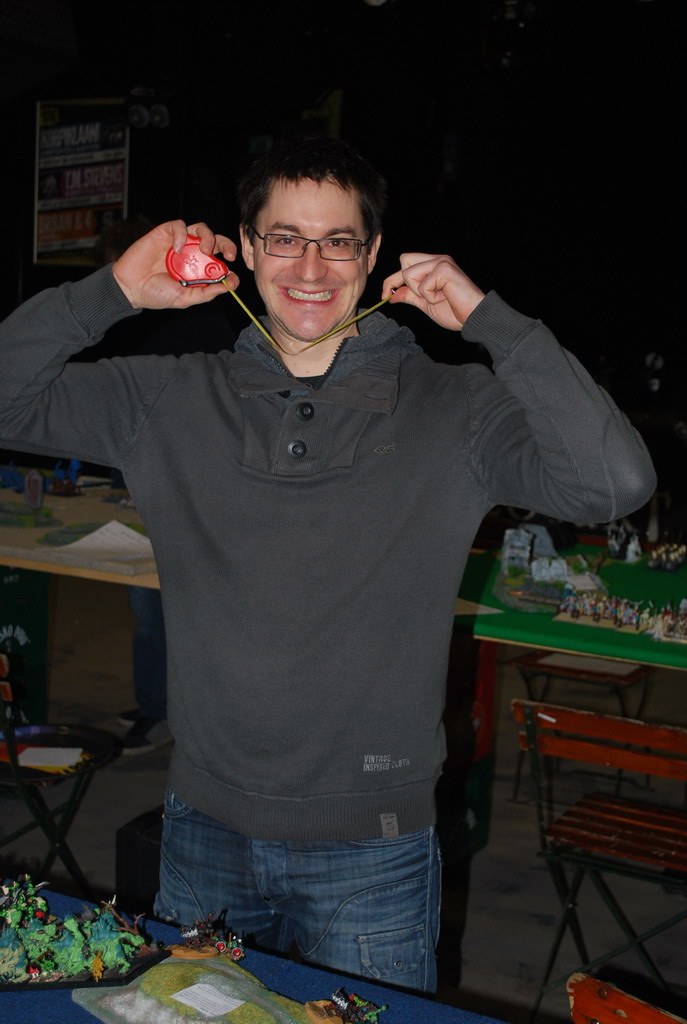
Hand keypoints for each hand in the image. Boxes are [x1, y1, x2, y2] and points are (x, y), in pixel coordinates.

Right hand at [112, 220, 238, 308]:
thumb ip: (206, 293)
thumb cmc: (156, 294)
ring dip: (208, 237)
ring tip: (205, 251)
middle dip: (226, 244)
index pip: (220, 261)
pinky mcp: (165, 233)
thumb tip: (227, 286)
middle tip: (229, 255)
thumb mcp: (185, 299)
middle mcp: (192, 254)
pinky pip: (179, 225)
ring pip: (201, 229)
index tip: (232, 279)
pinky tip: (176, 249)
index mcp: (199, 269)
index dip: (229, 267)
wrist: (131, 288)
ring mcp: (180, 243)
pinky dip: (181, 234)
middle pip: (215, 241)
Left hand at [382, 253, 484, 330]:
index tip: (384, 295)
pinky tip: (445, 297)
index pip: (405, 265)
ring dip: (420, 291)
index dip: (391, 280)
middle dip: (406, 282)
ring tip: (438, 297)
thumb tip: (392, 294)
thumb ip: (410, 296)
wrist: (473, 318)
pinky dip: (430, 297)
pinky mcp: (445, 269)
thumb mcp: (425, 304)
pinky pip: (422, 284)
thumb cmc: (454, 311)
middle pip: (404, 260)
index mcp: (432, 265)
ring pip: (409, 273)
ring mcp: (442, 262)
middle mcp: (437, 259)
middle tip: (421, 296)